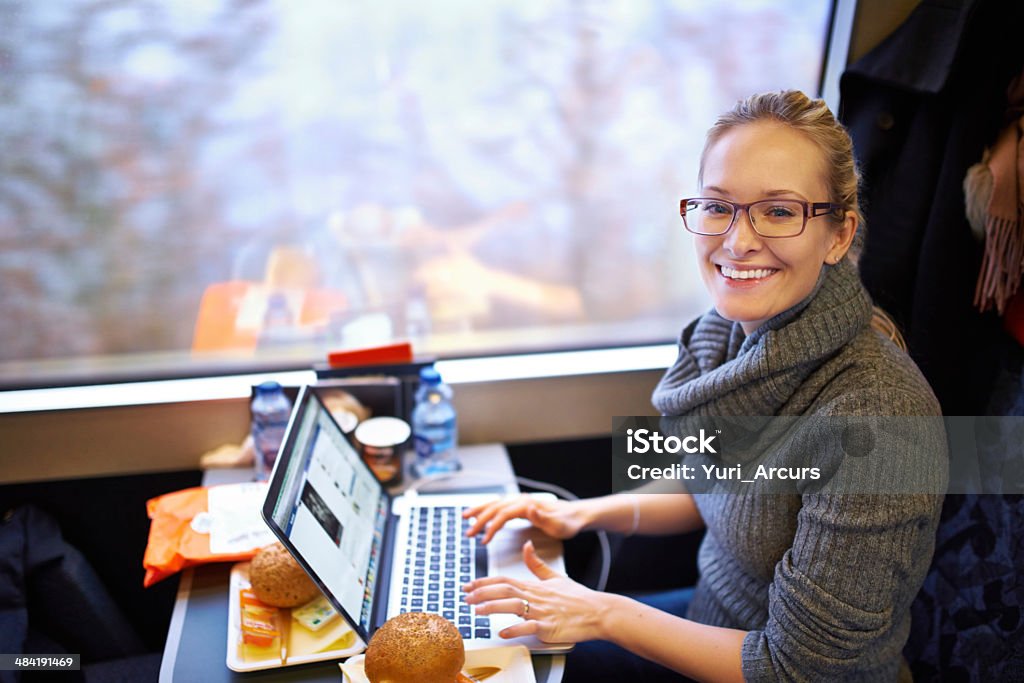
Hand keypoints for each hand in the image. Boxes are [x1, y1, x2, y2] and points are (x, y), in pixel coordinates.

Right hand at [462, 495, 587, 544]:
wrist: (576, 515)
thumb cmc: (567, 523)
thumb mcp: (558, 524)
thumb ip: (542, 516)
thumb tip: (528, 507)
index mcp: (527, 505)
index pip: (503, 515)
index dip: (491, 527)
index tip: (483, 540)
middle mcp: (522, 501)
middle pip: (495, 507)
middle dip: (479, 520)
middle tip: (468, 533)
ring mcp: (521, 502)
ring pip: (495, 504)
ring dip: (480, 510)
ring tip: (465, 517)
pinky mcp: (521, 506)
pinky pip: (500, 505)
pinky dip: (488, 508)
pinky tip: (481, 513)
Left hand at [464, 541, 608, 643]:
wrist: (598, 612)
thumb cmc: (577, 597)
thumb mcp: (555, 576)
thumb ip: (536, 564)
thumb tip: (527, 545)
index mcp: (534, 586)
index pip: (504, 580)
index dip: (484, 582)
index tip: (469, 585)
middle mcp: (536, 597)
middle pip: (504, 591)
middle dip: (482, 593)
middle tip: (465, 596)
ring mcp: (542, 611)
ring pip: (513, 605)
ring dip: (493, 607)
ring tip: (477, 610)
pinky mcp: (549, 626)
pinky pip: (529, 627)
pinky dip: (515, 629)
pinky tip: (502, 632)